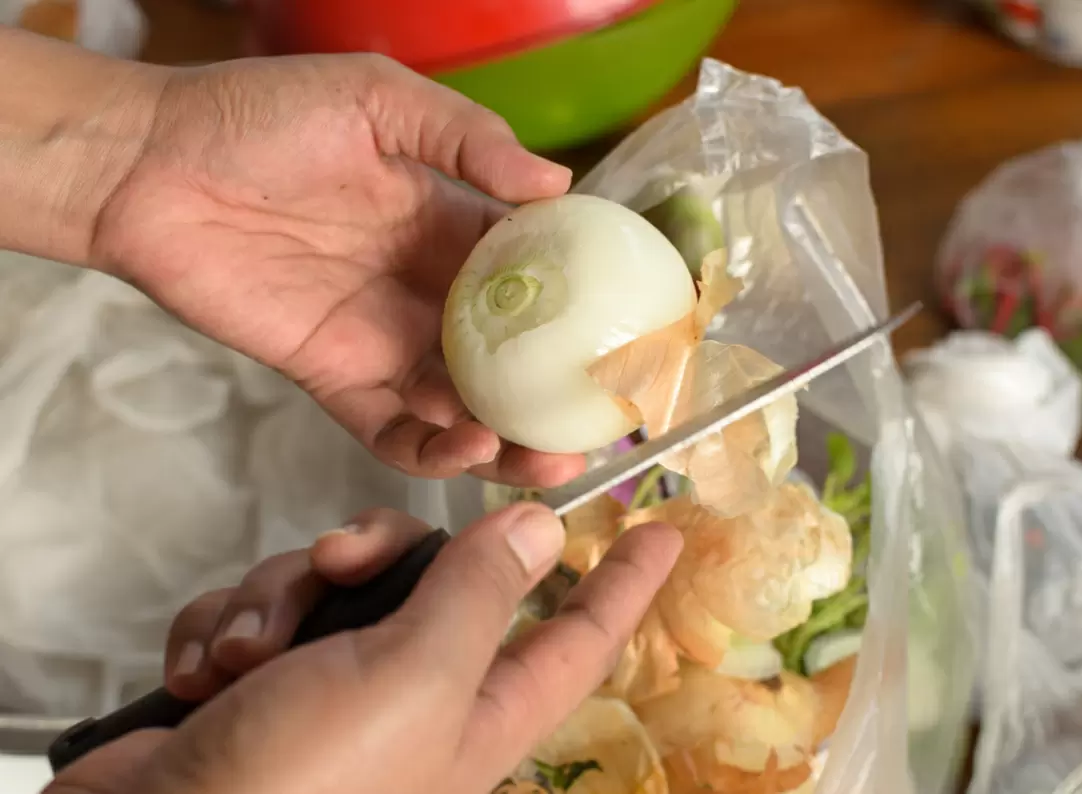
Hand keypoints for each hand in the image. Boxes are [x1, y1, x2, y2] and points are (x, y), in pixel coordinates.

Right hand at [47, 505, 680, 793]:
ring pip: (332, 580)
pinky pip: (263, 608)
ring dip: (279, 601)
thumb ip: (479, 594)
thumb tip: (545, 529)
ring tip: (245, 657)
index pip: (578, 637)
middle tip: (338, 564)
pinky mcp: (260, 679)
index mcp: (477, 711)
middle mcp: (413, 696)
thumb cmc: (299, 779)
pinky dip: (230, 629)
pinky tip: (207, 674)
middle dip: (372, 555)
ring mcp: (333, 687)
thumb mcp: (411, 677)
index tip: (662, 530)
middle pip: (431, 575)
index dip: (624, 584)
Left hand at [89, 54, 581, 486]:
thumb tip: (559, 185)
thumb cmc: (262, 116)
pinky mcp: (334, 378)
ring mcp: (384, 340)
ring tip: (547, 459)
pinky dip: (432, 451)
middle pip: (511, 357)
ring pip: (463, 405)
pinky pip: (392, 430)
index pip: (535, 277)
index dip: (584, 309)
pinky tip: (465, 448)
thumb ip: (468, 140)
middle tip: (602, 426)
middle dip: (557, 396)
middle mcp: (429, 290)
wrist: (152, 164)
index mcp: (451, 225)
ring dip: (507, 439)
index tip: (630, 337)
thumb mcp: (379, 100)